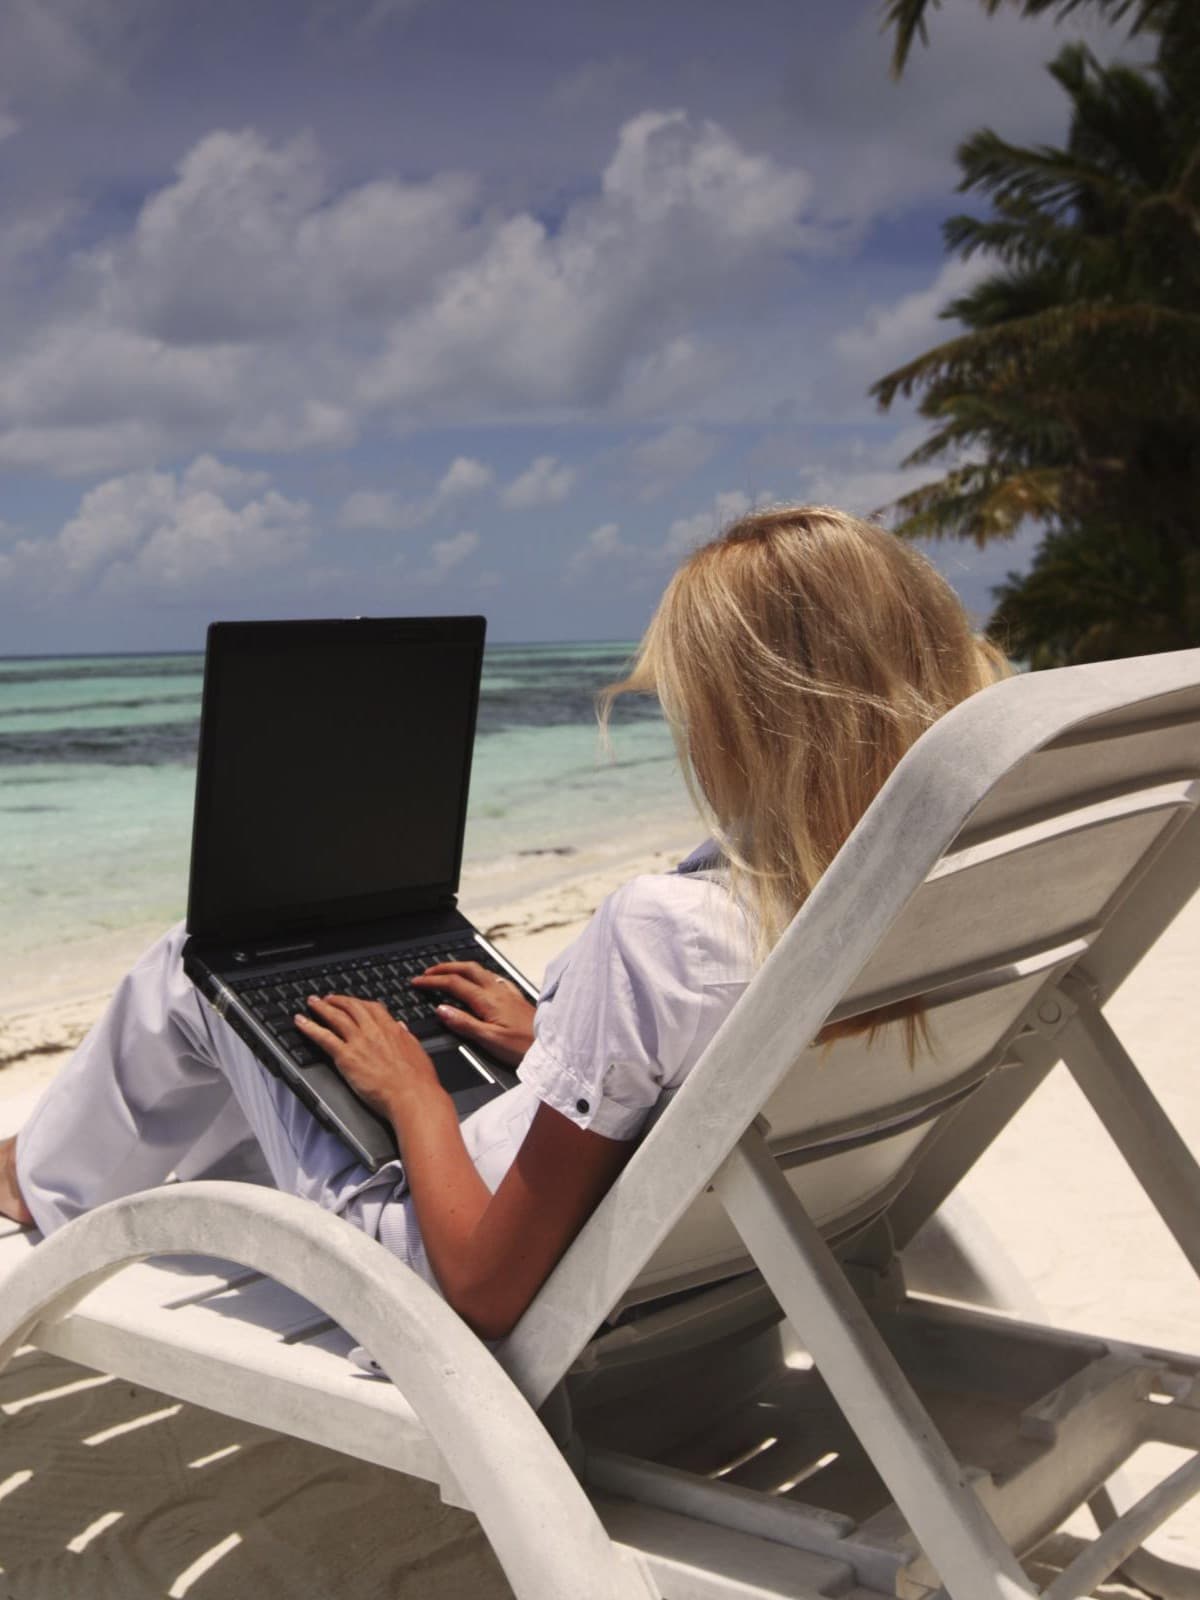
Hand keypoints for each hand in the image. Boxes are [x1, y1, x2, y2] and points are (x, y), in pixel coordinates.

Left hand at [295, 995, 443, 1123]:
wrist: (412, 1096)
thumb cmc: (418, 1081)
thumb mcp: (417, 1051)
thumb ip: (406, 1036)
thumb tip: (402, 1027)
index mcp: (392, 1029)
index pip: (373, 1008)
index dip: (360, 1002)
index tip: (353, 1002)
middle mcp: (374, 1031)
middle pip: (352, 1008)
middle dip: (338, 1000)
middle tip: (328, 998)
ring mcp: (359, 1042)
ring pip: (336, 1017)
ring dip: (322, 1008)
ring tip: (312, 1003)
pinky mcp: (346, 1057)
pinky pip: (324, 1037)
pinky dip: (310, 1027)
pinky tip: (301, 1022)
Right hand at [413, 962, 535, 1067]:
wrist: (552, 1047)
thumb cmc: (524, 1047)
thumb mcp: (490, 1040)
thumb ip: (464, 1023)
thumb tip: (441, 1009)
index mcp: (488, 1000)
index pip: (454, 984)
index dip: (433, 981)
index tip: (417, 982)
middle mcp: (498, 991)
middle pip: (467, 969)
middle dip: (445, 967)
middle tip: (428, 972)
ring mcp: (508, 992)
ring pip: (480, 970)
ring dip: (461, 968)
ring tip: (448, 972)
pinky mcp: (516, 997)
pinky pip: (494, 977)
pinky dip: (479, 975)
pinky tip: (481, 980)